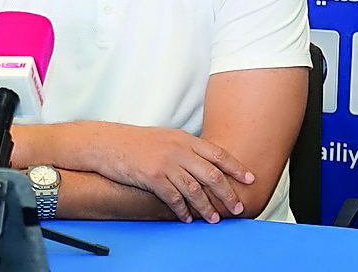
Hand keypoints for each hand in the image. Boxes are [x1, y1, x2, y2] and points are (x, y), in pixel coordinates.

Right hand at [85, 124, 253, 223]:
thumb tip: (202, 162)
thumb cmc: (134, 142)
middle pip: (211, 174)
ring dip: (207, 207)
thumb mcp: (164, 138)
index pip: (217, 153)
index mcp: (183, 139)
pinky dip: (183, 210)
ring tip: (213, 219)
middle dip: (227, 193)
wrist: (107, 143)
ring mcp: (166, 163)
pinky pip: (174, 198)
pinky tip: (186, 218)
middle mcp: (178, 150)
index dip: (236, 167)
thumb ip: (184, 148)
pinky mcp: (152, 176)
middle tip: (236, 208)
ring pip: (195, 189)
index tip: (250, 179)